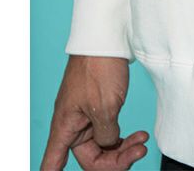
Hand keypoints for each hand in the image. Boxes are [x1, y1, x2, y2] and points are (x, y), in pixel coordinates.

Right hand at [41, 55, 148, 169]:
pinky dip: (123, 137)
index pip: (51, 164)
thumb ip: (106, 134)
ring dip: (123, 149)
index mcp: (65, 127)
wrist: (107, 36)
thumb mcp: (106, 106)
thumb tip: (109, 144)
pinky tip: (137, 135)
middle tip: (138, 151)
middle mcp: (73, 125)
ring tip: (141, 142)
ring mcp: (87, 116)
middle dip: (115, 160)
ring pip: (103, 147)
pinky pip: (110, 132)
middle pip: (90, 159)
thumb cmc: (100, 66)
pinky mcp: (100, 107)